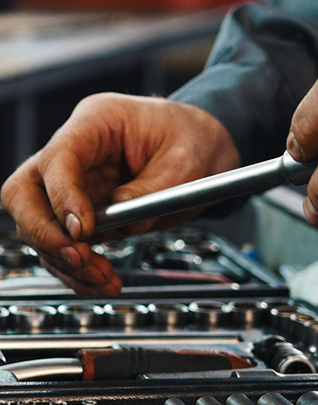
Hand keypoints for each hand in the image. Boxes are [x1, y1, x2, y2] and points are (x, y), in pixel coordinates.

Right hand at [1, 93, 239, 294]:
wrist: (205, 148)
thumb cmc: (193, 138)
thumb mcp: (185, 161)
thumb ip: (147, 192)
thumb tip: (119, 223)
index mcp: (97, 122)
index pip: (57, 159)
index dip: (63, 198)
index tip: (84, 231)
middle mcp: (77, 153)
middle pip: (25, 192)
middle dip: (45, 233)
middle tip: (80, 257)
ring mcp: (77, 185)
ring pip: (40, 226)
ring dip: (65, 260)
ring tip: (103, 278)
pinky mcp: (86, 213)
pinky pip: (67, 244)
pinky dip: (78, 270)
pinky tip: (101, 282)